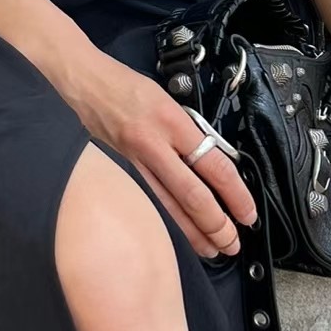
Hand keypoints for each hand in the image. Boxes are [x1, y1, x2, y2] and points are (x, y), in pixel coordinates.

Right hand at [70, 50, 257, 260]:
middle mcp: (153, 144)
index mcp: (172, 122)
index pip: (214, 166)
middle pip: (192, 195)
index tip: (248, 212)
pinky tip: (173, 236)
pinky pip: (145, 201)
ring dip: (192, 233)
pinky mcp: (117, 169)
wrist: (82, 81)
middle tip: (233, 243)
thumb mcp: (166, 100)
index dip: (236, 195)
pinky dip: (163, 222)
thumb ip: (188, 130)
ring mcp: (132, 160)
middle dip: (216, 225)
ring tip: (211, 249)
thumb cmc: (124, 85)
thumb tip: (212, 161)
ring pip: (167, 206)